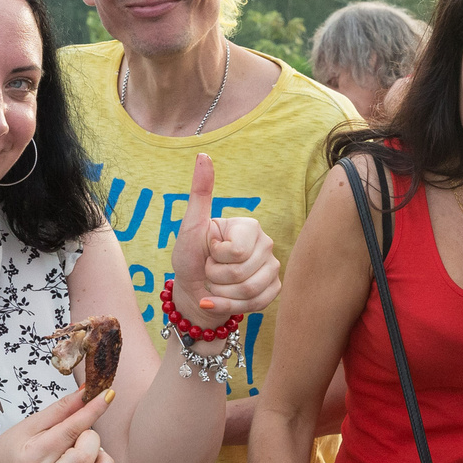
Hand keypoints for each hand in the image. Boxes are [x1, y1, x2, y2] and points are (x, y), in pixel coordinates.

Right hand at [0, 385, 124, 462]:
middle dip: (91, 438)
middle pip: (85, 458)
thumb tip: (87, 392)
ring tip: (93, 454)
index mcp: (33, 456)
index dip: (93, 410)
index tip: (108, 394)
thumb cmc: (11, 450)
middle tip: (80, 435)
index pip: (71, 430)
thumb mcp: (28, 425)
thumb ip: (60, 409)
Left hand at [170, 152, 280, 322]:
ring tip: (214, 286)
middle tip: (210, 270)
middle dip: (216, 278)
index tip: (208, 252)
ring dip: (222, 294)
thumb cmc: (189, 257)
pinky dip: (230, 307)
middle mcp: (267, 244)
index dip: (215, 258)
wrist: (192, 292)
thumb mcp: (190, 226)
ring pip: (250, 291)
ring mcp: (273, 268)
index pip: (237, 252)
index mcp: (249, 226)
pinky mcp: (273, 290)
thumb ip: (200, 193)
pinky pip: (258, 304)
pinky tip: (219, 301)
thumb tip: (203, 155)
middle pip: (242, 273)